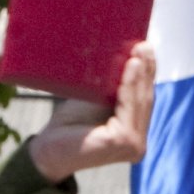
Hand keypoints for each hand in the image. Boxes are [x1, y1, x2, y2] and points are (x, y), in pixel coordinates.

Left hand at [27, 42, 157, 179]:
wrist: (46, 149)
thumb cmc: (67, 125)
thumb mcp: (96, 102)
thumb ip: (113, 90)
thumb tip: (125, 55)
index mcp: (134, 134)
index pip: (143, 100)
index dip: (147, 74)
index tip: (146, 47)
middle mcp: (138, 143)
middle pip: (144, 99)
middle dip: (146, 70)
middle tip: (145, 44)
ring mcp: (133, 145)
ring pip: (139, 101)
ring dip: (139, 74)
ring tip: (139, 51)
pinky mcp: (123, 141)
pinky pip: (129, 107)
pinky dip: (130, 85)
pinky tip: (130, 67)